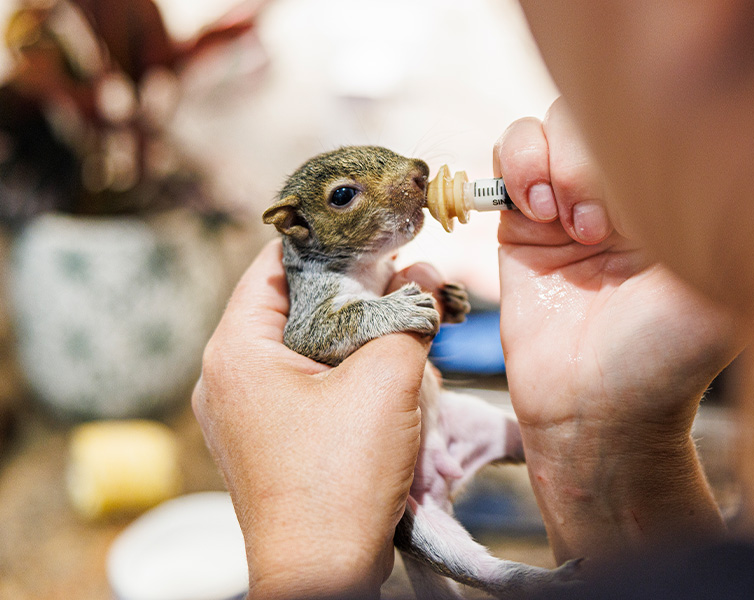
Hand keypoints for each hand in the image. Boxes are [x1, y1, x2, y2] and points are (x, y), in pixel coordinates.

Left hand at [193, 241, 439, 599]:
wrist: (321, 576)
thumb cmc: (340, 481)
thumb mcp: (387, 383)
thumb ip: (409, 314)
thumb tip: (426, 275)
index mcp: (236, 348)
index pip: (279, 259)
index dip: (333, 238)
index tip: (381, 229)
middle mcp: (226, 374)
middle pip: (293, 301)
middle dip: (354, 289)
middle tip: (404, 276)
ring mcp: (242, 411)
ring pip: (303, 343)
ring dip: (354, 331)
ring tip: (401, 324)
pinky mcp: (264, 439)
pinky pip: (304, 382)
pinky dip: (343, 369)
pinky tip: (383, 375)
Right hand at [495, 99, 740, 562]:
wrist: (595, 415)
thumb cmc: (666, 360)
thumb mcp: (718, 284)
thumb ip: (722, 210)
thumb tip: (712, 133)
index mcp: (680, 196)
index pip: (655, 116)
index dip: (634, 142)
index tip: (636, 210)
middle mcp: (626, 193)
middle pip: (596, 110)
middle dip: (585, 156)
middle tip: (598, 226)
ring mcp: (571, 204)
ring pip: (548, 125)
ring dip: (549, 161)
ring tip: (566, 223)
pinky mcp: (522, 223)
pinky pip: (507, 155)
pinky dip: (515, 168)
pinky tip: (539, 216)